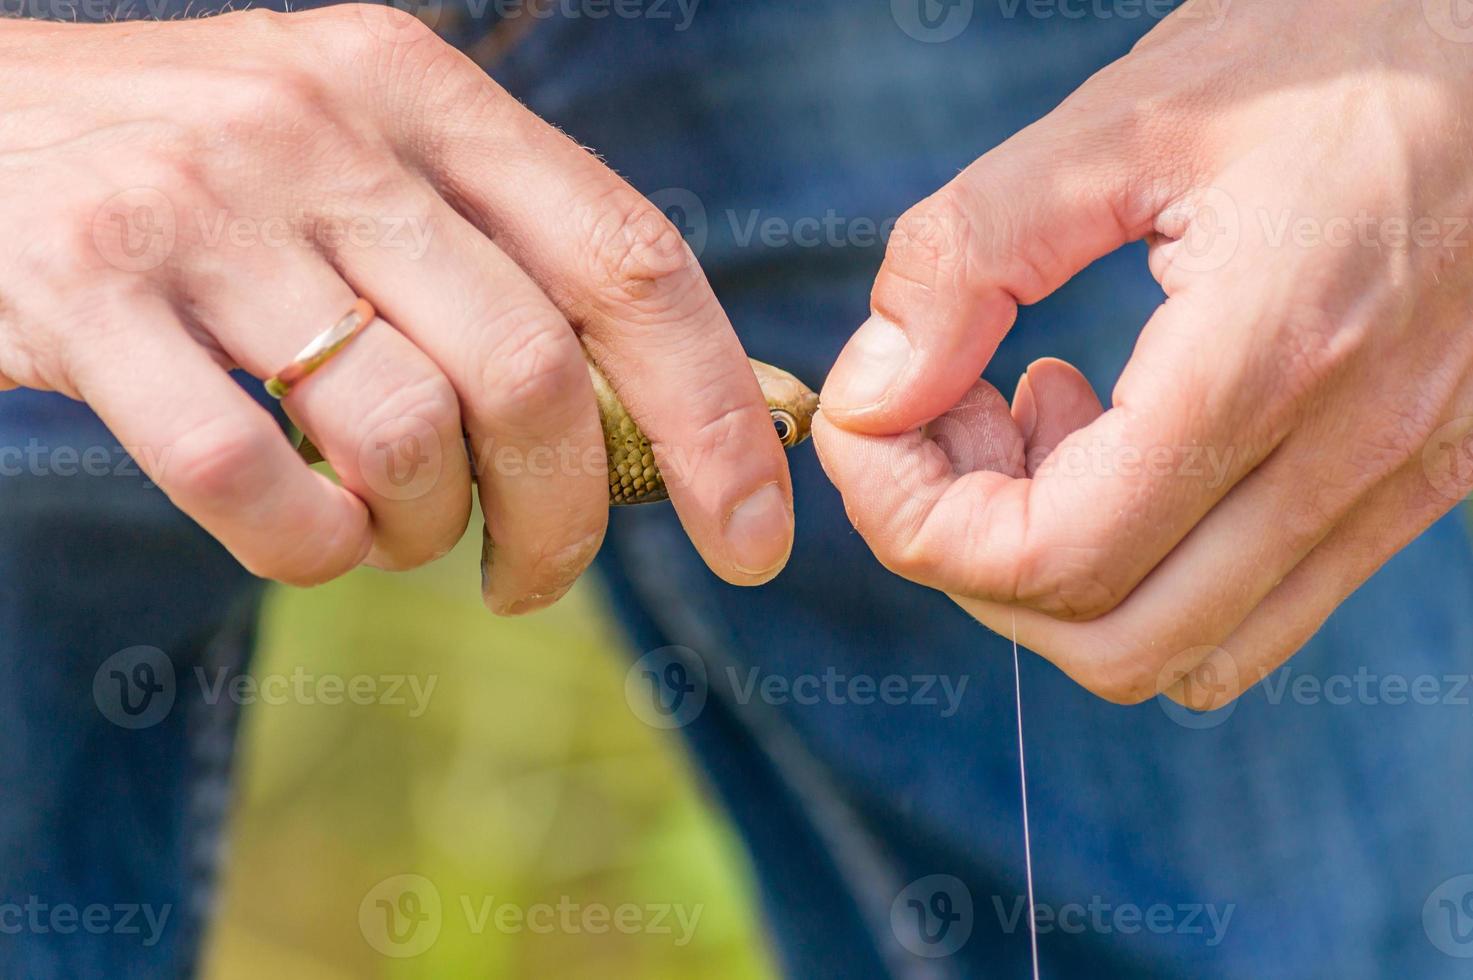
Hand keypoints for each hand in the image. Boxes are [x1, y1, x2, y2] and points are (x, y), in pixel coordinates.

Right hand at [0, 8, 793, 611]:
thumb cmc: (200, 173)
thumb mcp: (358, 156)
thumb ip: (493, 256)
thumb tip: (653, 427)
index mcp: (421, 92)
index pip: (631, 263)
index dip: (714, 415)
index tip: (751, 536)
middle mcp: (326, 129)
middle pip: (535, 374)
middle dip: (566, 517)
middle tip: (537, 575)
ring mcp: (203, 207)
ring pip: (405, 434)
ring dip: (428, 532)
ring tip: (394, 529)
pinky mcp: (83, 290)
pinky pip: (250, 480)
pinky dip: (308, 548)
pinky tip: (308, 535)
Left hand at [814, 0, 1472, 706]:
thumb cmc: (1327, 46)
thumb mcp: (1118, 119)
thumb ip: (967, 260)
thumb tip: (870, 395)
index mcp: (1267, 359)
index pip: (1050, 558)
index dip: (915, 522)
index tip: (870, 430)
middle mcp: (1352, 454)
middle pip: (1109, 638)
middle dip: (976, 556)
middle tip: (948, 423)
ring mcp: (1402, 481)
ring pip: (1188, 649)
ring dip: (1066, 572)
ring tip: (1041, 423)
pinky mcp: (1423, 477)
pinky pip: (1261, 607)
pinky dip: (1155, 564)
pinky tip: (1127, 432)